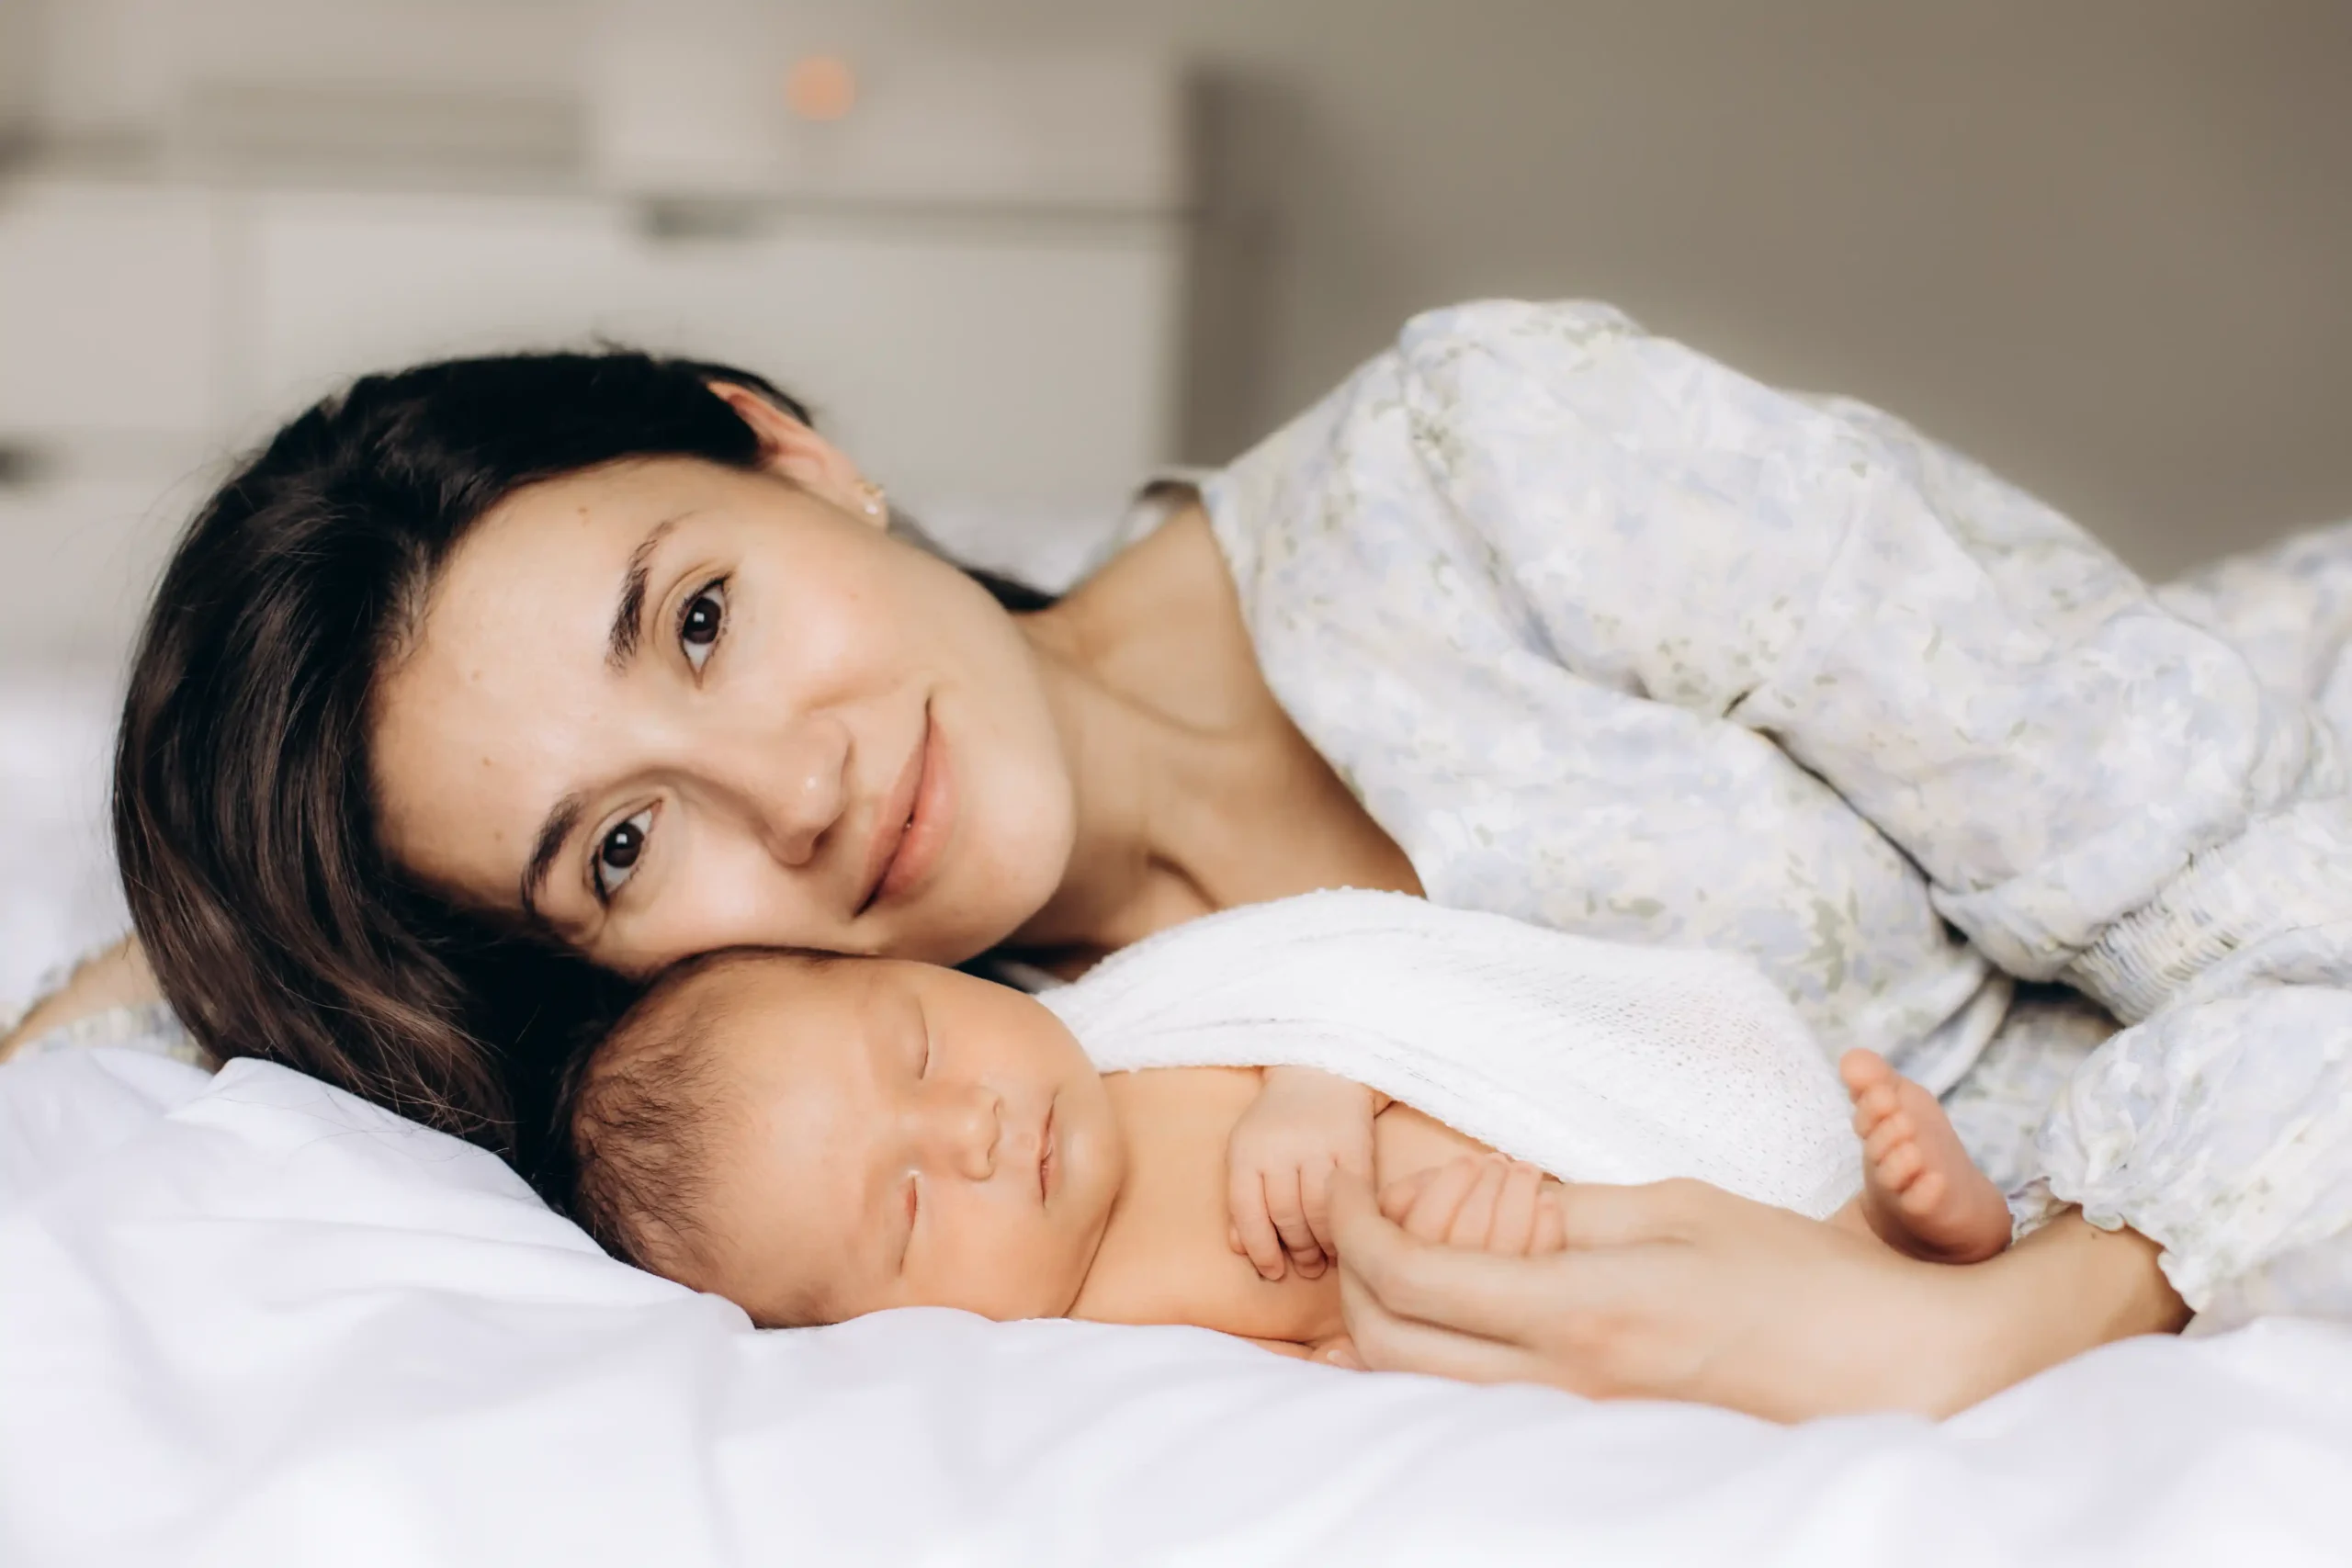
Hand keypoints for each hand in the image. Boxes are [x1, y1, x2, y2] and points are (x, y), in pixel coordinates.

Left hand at [1227, 1066, 1381, 1280]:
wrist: (1320, 1073)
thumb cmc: (1277, 1123)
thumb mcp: (1247, 1151)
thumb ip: (1242, 1199)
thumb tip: (1240, 1248)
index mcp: (1247, 1150)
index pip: (1247, 1210)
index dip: (1259, 1248)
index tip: (1271, 1271)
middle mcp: (1281, 1147)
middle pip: (1287, 1214)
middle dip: (1296, 1250)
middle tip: (1305, 1268)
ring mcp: (1320, 1144)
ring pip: (1320, 1210)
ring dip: (1324, 1243)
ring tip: (1326, 1257)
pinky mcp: (1355, 1144)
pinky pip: (1352, 1195)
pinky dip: (1349, 1220)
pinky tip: (1348, 1233)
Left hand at [1327, 1172, 2186, 1419]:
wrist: (1892, 1369)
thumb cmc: (1794, 1273)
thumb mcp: (1678, 1208)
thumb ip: (1565, 1209)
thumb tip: (1478, 1202)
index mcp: (1579, 1310)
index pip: (1408, 1278)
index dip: (1350, 1225)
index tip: (1337, 1178)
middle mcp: (1563, 1383)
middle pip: (1390, 1344)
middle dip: (1343, 1275)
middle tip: (1346, 1211)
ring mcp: (1577, 1425)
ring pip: (1423, 1386)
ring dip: (1377, 1324)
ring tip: (1378, 1258)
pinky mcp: (1597, 1441)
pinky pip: (1478, 1404)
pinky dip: (1432, 1359)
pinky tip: (1442, 1315)